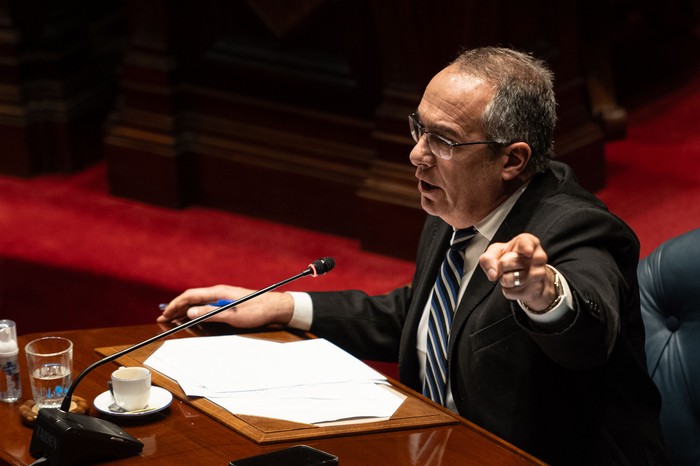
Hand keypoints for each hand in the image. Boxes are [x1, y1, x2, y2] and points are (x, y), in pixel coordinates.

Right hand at [156, 284, 294, 327]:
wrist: (274, 307)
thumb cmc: (256, 311)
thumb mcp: (232, 315)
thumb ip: (210, 313)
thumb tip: (190, 312)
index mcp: (218, 292)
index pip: (190, 296)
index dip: (175, 305)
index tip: (164, 315)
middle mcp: (218, 292)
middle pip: (191, 299)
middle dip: (176, 309)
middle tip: (163, 319)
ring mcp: (223, 297)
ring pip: (198, 303)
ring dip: (185, 311)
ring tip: (173, 320)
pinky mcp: (227, 302)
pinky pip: (206, 306)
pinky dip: (196, 313)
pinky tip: (193, 319)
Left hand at [479, 233, 557, 311]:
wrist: (528, 275)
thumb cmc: (511, 258)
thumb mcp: (496, 251)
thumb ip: (488, 258)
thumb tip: (493, 274)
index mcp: (528, 242)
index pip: (526, 244)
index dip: (526, 248)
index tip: (527, 252)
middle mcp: (538, 256)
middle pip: (504, 263)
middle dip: (499, 266)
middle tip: (508, 265)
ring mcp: (539, 274)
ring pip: (507, 279)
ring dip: (504, 279)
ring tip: (513, 273)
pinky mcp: (535, 289)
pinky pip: (510, 292)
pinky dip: (508, 289)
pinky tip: (517, 283)